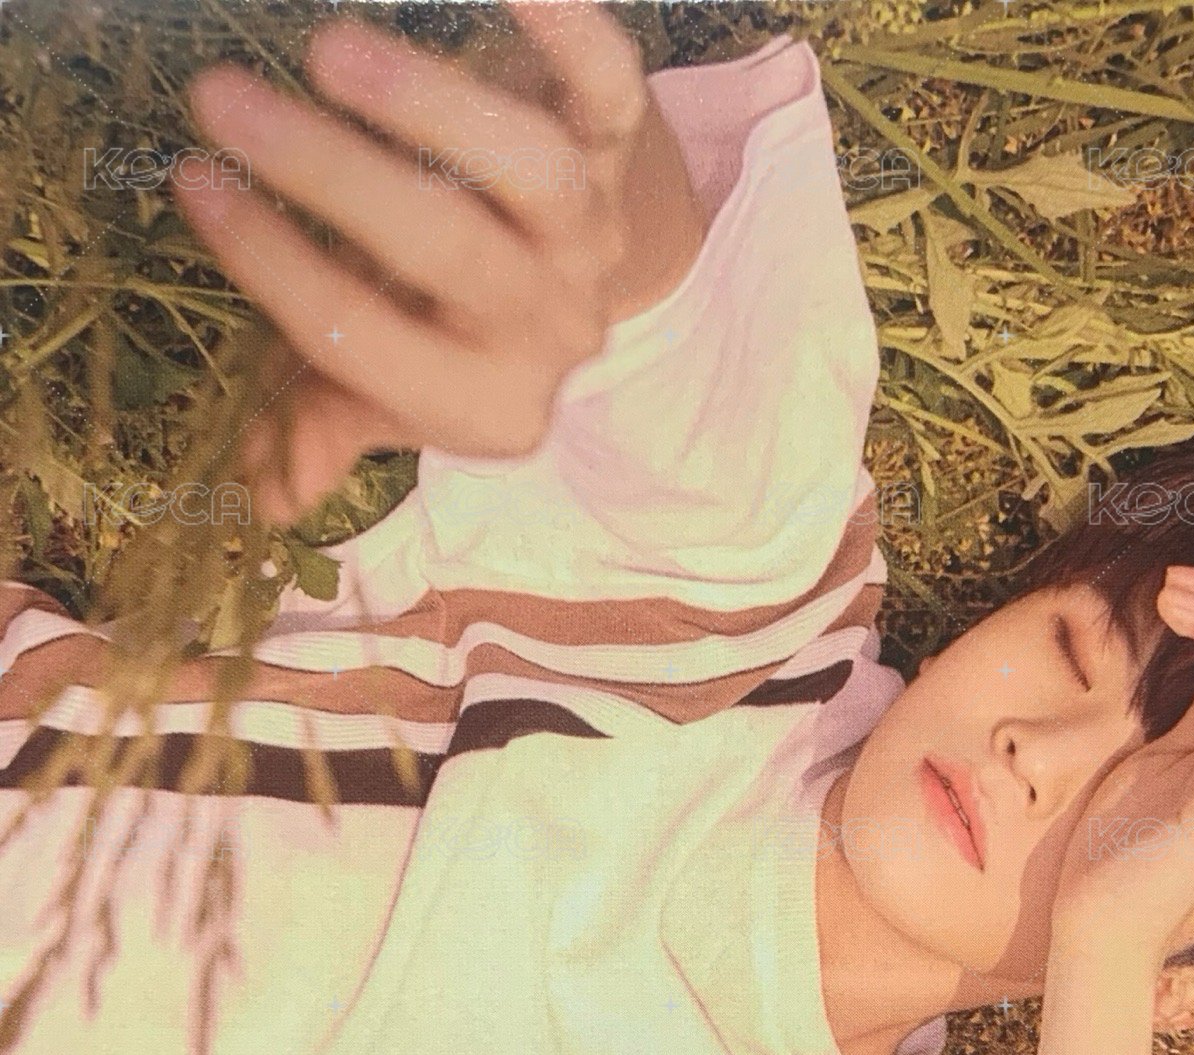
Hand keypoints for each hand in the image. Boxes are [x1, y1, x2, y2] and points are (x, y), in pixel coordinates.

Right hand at [174, 1, 653, 522]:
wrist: (579, 268)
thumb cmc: (448, 321)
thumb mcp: (389, 387)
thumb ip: (328, 420)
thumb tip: (272, 492)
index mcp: (480, 402)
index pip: (365, 343)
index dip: (279, 271)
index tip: (194, 185)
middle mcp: (543, 326)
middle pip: (447, 256)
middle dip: (333, 179)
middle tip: (223, 101)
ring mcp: (590, 236)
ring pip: (533, 175)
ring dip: (435, 107)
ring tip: (330, 52)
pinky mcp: (622, 148)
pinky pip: (610, 88)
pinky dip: (568, 29)